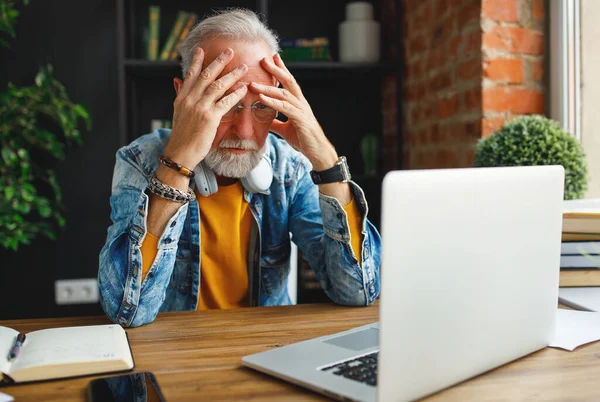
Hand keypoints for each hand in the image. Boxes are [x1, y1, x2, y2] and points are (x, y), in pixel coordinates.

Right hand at [164, 47, 248, 168]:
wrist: (180, 154)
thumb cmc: (182, 137)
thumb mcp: (178, 113)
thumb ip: (180, 95)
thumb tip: (177, 81)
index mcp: (182, 98)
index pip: (190, 75)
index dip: (196, 62)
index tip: (201, 50)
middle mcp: (190, 100)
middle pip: (206, 76)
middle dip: (218, 62)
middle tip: (229, 51)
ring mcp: (200, 108)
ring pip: (217, 86)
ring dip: (232, 75)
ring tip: (243, 67)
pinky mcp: (210, 118)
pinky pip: (225, 102)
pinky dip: (235, 94)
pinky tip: (244, 89)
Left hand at [249, 54, 337, 170]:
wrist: (317, 152)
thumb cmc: (304, 140)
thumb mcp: (286, 129)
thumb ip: (276, 123)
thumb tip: (266, 120)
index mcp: (298, 103)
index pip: (289, 82)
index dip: (282, 69)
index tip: (273, 57)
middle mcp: (301, 103)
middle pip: (288, 81)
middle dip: (276, 69)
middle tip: (263, 59)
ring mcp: (302, 110)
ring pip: (284, 93)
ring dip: (267, 87)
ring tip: (253, 83)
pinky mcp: (300, 120)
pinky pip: (285, 108)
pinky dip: (272, 102)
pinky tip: (261, 98)